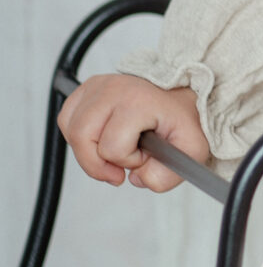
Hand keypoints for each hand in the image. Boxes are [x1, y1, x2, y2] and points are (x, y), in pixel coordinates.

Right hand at [57, 73, 211, 192]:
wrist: (179, 97)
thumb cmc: (182, 121)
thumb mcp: (192, 151)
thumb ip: (167, 175)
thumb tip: (135, 179)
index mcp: (138, 102)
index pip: (113, 147)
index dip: (129, 161)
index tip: (146, 154)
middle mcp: (112, 90)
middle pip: (82, 138)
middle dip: (100, 162)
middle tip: (121, 165)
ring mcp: (96, 87)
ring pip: (71, 130)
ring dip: (89, 150)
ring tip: (114, 149)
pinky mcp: (86, 89)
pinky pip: (66, 120)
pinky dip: (79, 138)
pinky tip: (101, 139)